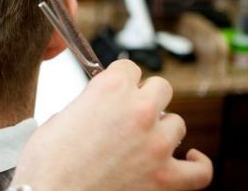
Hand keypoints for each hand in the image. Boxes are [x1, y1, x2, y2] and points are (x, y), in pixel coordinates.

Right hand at [12, 59, 211, 190]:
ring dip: (162, 130)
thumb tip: (97, 112)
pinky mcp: (165, 178)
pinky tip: (189, 158)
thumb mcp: (60, 117)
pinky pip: (200, 170)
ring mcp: (156, 144)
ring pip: (177, 123)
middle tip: (130, 113)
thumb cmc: (47, 162)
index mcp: (110, 88)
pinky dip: (197, 164)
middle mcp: (138, 110)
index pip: (129, 68)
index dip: (121, 80)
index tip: (117, 90)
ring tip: (146, 140)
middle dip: (146, 98)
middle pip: (161, 88)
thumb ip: (87, 105)